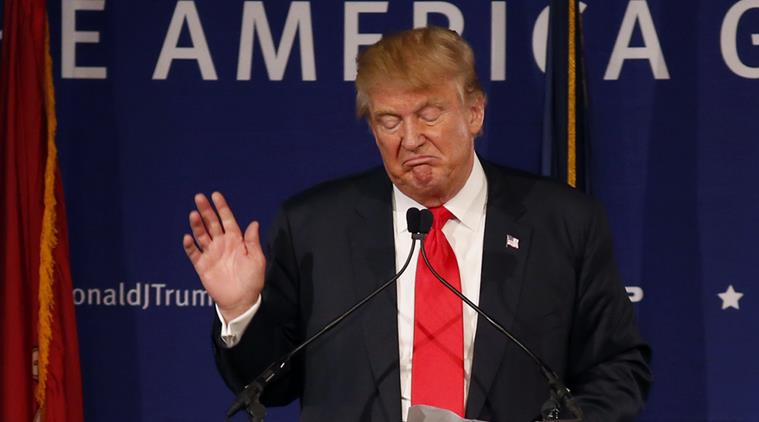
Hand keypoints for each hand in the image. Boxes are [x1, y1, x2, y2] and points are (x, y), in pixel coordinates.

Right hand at [183, 192, 264, 321]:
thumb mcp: (256, 259)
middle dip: (206, 210)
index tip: (215, 195)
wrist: (241, 301)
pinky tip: (188, 238)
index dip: (222, 207)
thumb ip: (252, 242)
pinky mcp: (202, 266)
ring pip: (201, 235)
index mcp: (236, 240)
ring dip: (197, 225)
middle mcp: (222, 244)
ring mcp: (211, 254)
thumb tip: (254, 223)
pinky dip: (189, 246)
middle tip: (199, 197)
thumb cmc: (252, 280)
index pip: (227, 219)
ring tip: (193, 214)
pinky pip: (193, 253)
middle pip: (212, 223)